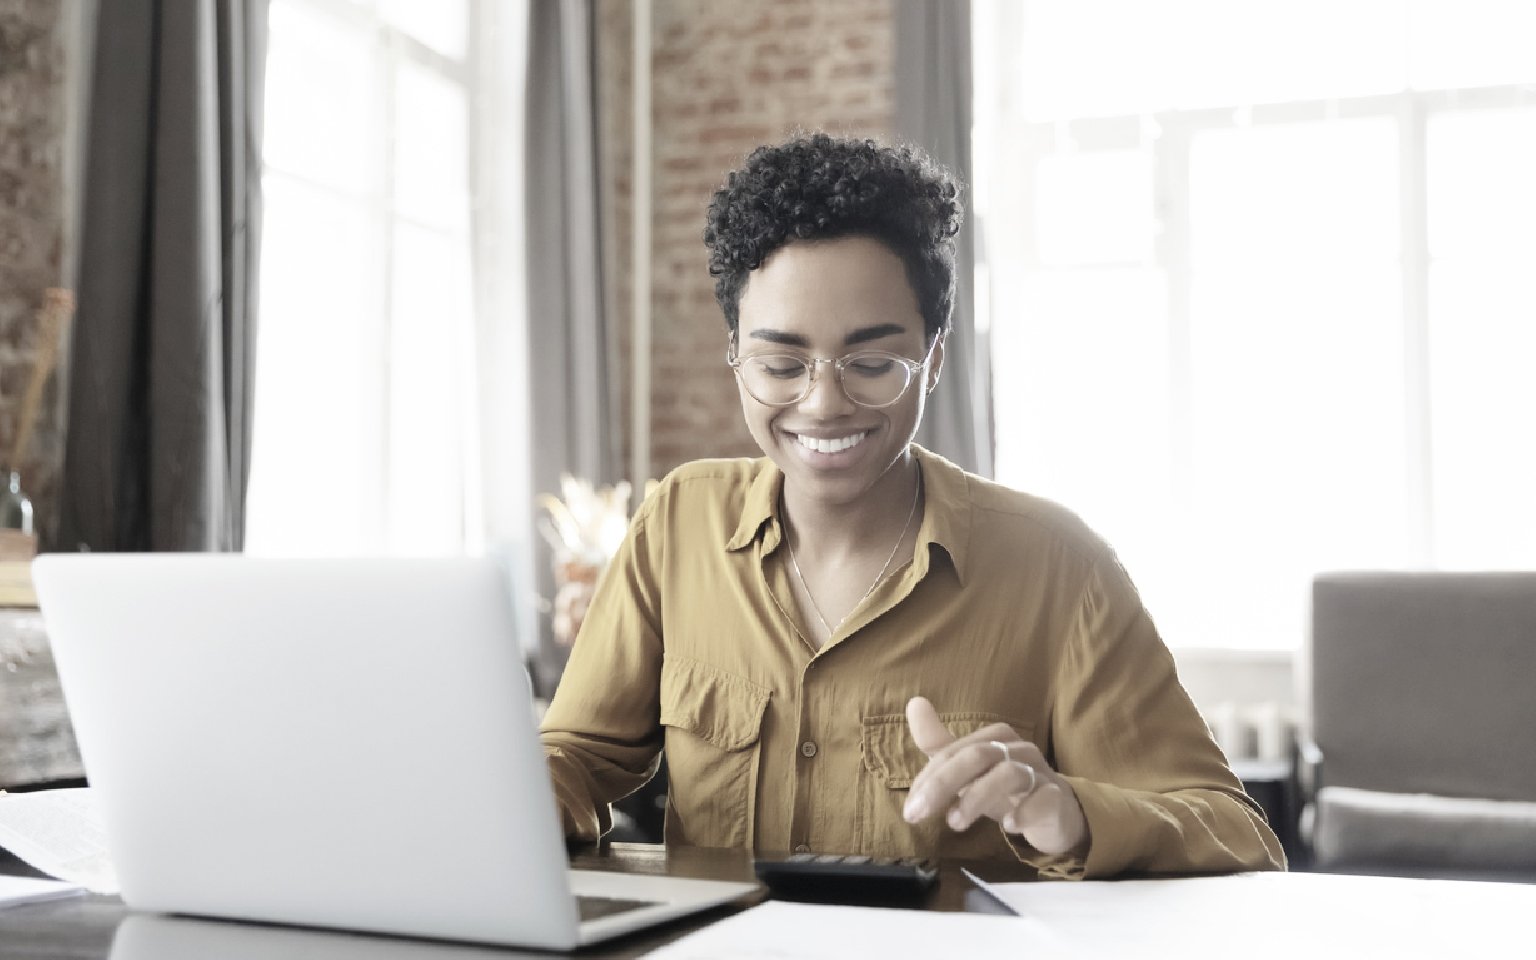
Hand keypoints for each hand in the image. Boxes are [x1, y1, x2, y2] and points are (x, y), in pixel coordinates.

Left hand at [902, 696, 1088, 856]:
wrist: (1057, 813)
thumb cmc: (1006, 788)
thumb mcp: (970, 770)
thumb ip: (940, 744)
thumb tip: (914, 703)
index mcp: (995, 738)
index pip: (954, 752)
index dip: (929, 779)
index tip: (911, 809)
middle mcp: (1018, 749)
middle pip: (977, 756)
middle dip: (943, 784)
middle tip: (917, 814)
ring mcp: (1040, 772)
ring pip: (1008, 774)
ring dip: (976, 798)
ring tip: (955, 823)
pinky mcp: (1057, 798)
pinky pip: (1044, 798)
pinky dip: (1025, 811)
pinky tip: (1009, 826)